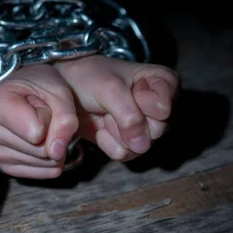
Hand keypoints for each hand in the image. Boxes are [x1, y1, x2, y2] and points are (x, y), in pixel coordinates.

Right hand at [0, 64, 78, 178]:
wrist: (29, 91)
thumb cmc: (40, 86)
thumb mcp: (59, 92)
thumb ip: (65, 119)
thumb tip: (56, 152)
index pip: (36, 130)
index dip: (48, 116)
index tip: (38, 102)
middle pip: (39, 149)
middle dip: (51, 132)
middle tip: (39, 113)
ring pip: (41, 162)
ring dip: (51, 146)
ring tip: (37, 125)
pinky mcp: (4, 165)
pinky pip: (38, 172)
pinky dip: (48, 160)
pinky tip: (38, 141)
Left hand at [55, 55, 179, 161]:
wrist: (68, 90)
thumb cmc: (90, 78)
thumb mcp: (109, 89)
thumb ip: (129, 116)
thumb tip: (142, 146)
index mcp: (163, 82)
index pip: (164, 108)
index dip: (141, 103)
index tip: (127, 88)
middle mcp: (161, 106)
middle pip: (156, 131)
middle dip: (127, 121)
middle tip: (112, 103)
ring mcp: (147, 127)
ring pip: (140, 146)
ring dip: (116, 131)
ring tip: (106, 112)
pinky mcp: (130, 143)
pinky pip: (125, 154)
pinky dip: (108, 141)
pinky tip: (102, 126)